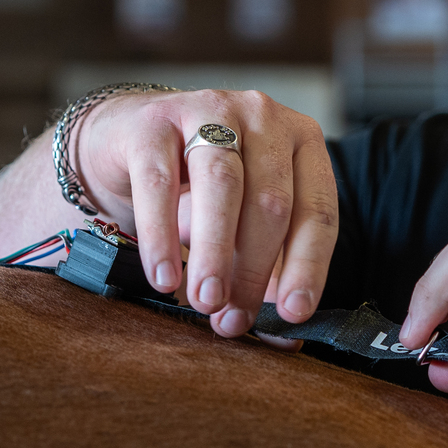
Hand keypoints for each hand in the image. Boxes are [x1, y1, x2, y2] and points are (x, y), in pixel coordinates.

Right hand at [76, 89, 337, 336]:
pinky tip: (163, 277)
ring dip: (214, 254)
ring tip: (204, 301)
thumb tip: (285, 337)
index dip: (308, 267)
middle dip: (252, 270)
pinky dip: (161, 237)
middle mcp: (263, 117)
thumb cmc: (200, 187)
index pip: (317, 210)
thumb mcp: (242, 226)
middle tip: (231, 320)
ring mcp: (208, 110)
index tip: (293, 314)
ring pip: (222, 187)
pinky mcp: (153, 120)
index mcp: (302, 142)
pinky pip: (159, 183)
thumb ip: (267, 274)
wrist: (130, 137)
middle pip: (271, 202)